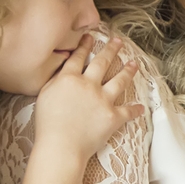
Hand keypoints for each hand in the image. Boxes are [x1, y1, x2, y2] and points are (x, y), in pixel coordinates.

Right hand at [34, 34, 143, 160]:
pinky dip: (135, 110)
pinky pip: (127, 111)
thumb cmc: (48, 125)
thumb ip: (55, 81)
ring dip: (128, 71)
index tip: (90, 37)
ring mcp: (103, 100)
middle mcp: (88, 85)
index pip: (78, 58)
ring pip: (119, 80)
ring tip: (134, 64)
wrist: (60, 146)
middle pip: (102, 62)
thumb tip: (62, 72)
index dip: (85, 46)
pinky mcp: (113, 116)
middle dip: (111, 49)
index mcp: (69, 79)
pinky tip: (141, 107)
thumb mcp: (44, 95)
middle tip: (118, 41)